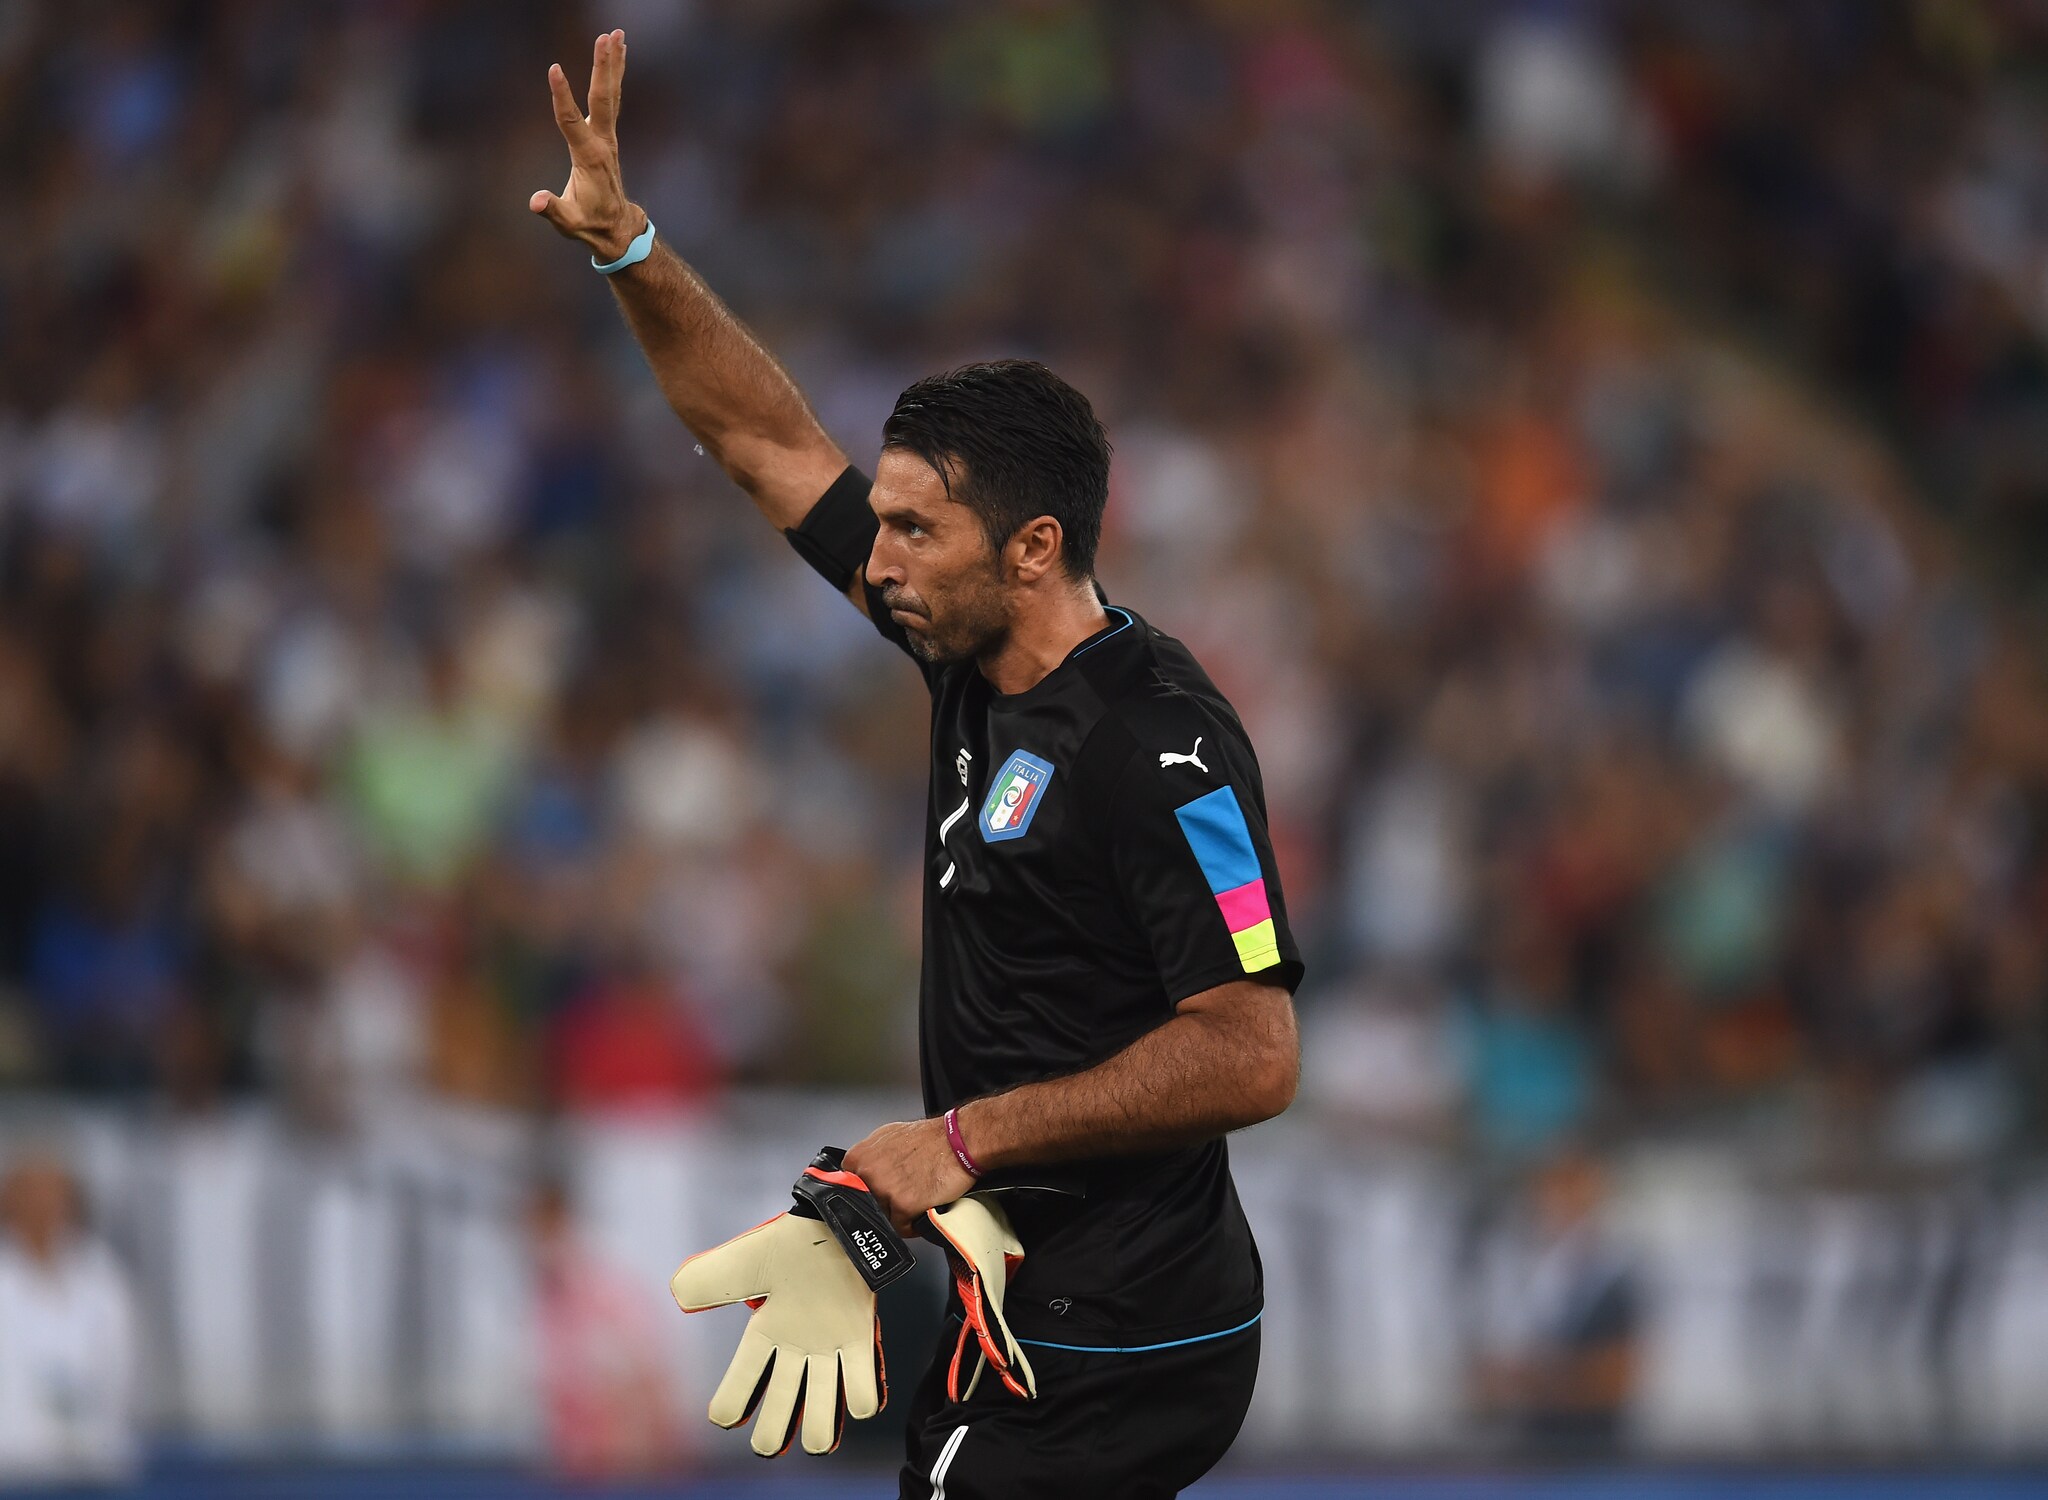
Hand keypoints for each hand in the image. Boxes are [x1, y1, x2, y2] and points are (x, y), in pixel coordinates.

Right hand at [530, 30, 643, 260]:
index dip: (561, 96)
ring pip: (611, 93)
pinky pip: (612, 99)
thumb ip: (552, 210)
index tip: (553, 69)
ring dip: (613, 63)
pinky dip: (614, 75)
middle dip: (602, 67)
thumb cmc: (588, 223)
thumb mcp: (568, 222)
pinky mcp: (608, 134)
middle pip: (603, 98)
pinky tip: (617, 54)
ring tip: (615, 34)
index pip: (571, 121)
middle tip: (605, 37)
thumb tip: (536, 202)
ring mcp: (608, 136)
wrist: (616, 227)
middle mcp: (603, 141)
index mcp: (589, 157)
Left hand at [843, 1118, 972, 1234]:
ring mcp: (883, 1190)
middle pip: (866, 1205)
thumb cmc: (930, 1138)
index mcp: (859, 1157)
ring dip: (899, 1215)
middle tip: (901, 1194)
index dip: (868, 1193)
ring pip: (883, 1218)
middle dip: (883, 1204)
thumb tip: (859, 1173)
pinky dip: (913, 1224)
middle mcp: (867, 1172)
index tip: (876, 1196)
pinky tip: (922, 1208)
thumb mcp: (888, 1136)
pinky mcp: (902, 1205)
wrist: (958, 1142)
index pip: (850, 1189)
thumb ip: (869, 1156)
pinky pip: (902, 1228)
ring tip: (915, 1198)